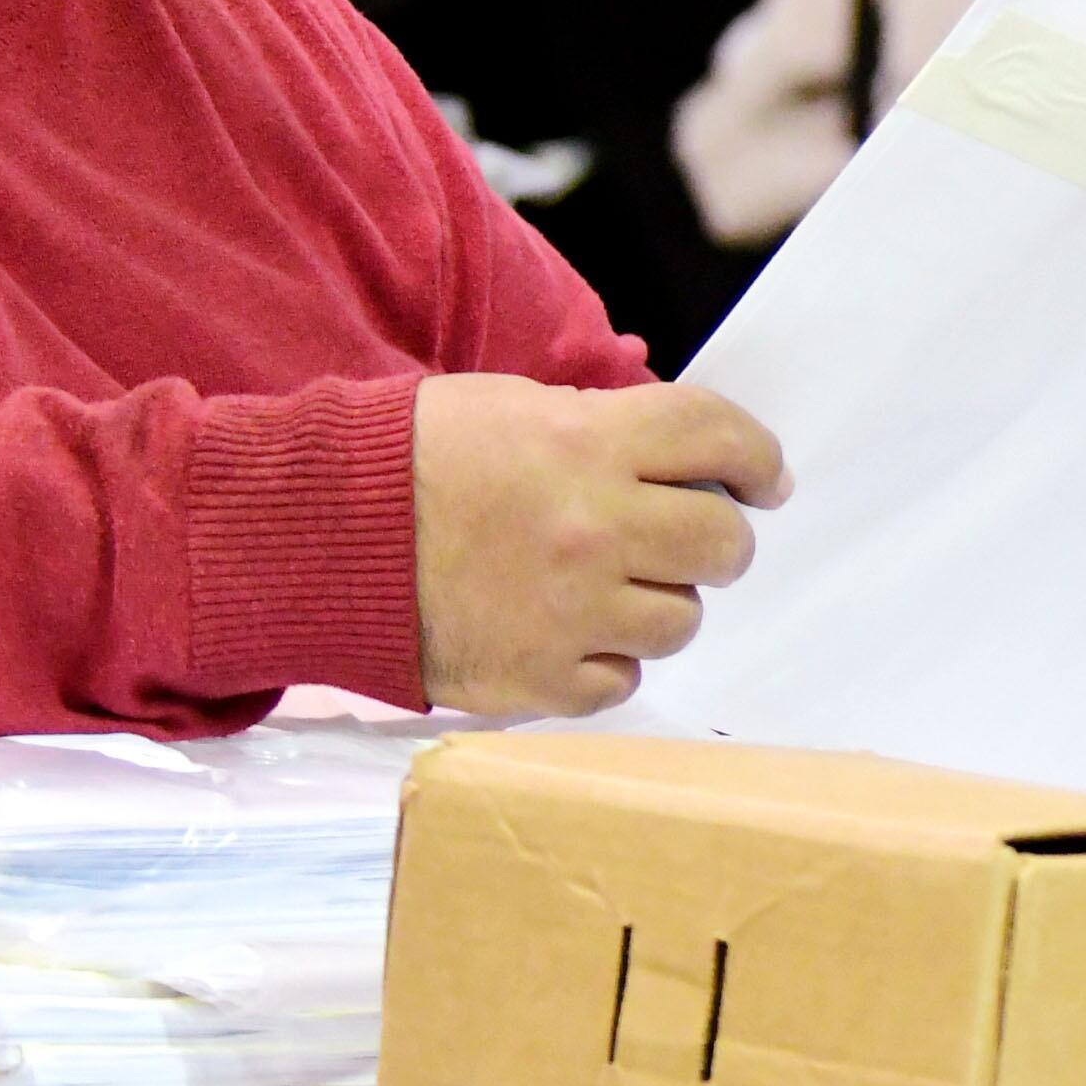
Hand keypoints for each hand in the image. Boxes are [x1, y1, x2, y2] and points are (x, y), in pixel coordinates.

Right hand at [411, 374, 789, 717]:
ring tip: (613, 585)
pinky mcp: (536, 678)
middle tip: (695, 536)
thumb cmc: (415, 457)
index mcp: (588, 443)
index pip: (719, 438)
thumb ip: (606, 426)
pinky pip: (623, 680)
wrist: (320, 536)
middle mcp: (592, 528)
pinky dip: (609, 660)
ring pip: (680, 619)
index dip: (758, 457)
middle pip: (722, 543)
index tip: (766, 479)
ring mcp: (568, 611)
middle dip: (719, 537)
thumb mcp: (516, 405)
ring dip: (662, 600)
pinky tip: (574, 632)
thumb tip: (685, 453)